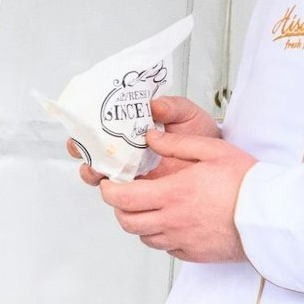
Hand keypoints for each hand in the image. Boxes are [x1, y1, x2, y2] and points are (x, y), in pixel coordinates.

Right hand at [68, 95, 220, 186]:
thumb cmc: (201, 135)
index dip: (84, 130)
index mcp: (132, 131)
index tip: (82, 130)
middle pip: (93, 154)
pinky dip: (116, 194)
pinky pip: (122, 197)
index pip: (99, 128)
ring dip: (95, 174)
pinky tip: (120, 187)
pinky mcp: (142, 193)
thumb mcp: (188, 115)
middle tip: (89, 154)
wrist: (221, 163)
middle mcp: (127, 153)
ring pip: (102, 177)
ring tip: (101, 172)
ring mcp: (133, 174)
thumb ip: (172, 107)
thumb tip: (154, 106)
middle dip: (83, 154)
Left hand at [98, 129, 256, 262]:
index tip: (109, 184)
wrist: (272, 217)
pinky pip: (166, 248)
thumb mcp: (212, 150)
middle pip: (127, 222)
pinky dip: (162, 236)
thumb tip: (151, 137)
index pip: (122, 199)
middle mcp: (172, 221)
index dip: (108, 192)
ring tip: (151, 207)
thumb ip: (177, 143)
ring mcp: (182, 240)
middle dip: (120, 208)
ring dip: (140, 223)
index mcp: (173, 194)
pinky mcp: (194, 254)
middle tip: (126, 195)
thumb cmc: (247, 184)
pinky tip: (173, 222)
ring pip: (144, 237)